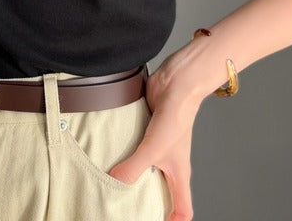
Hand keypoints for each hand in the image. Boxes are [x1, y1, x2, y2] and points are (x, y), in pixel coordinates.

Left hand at [107, 67, 203, 220]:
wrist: (176, 84)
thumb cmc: (176, 118)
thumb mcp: (153, 149)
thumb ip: (133, 168)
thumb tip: (112, 183)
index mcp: (178, 174)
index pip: (182, 208)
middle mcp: (169, 162)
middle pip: (161, 190)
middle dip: (147, 200)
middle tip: (126, 207)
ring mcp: (157, 145)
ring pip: (145, 168)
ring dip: (131, 173)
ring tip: (111, 181)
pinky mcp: (147, 130)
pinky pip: (134, 146)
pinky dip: (124, 151)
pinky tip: (109, 153)